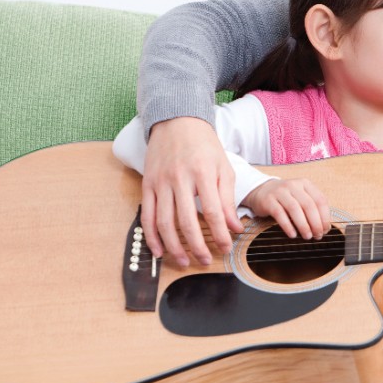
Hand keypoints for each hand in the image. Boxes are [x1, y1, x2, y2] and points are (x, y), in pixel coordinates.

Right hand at [140, 116, 243, 267]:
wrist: (177, 121)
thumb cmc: (204, 145)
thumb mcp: (223, 167)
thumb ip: (228, 198)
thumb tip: (235, 227)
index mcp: (202, 173)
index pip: (212, 211)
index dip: (220, 233)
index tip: (226, 247)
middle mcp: (179, 178)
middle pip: (186, 221)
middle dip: (197, 246)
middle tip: (206, 260)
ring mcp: (160, 182)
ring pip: (164, 222)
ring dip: (174, 247)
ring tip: (185, 261)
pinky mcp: (147, 185)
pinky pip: (146, 215)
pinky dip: (151, 236)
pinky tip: (159, 251)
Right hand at [245, 178, 331, 239]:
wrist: (261, 191)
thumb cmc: (285, 198)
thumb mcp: (300, 197)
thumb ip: (312, 208)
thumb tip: (323, 227)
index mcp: (305, 184)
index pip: (320, 200)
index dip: (325, 217)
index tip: (325, 230)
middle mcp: (293, 185)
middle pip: (309, 205)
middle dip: (316, 223)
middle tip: (317, 236)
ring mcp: (280, 192)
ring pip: (295, 209)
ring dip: (303, 226)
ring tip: (307, 236)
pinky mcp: (268, 200)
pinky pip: (279, 214)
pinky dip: (288, 226)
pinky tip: (293, 235)